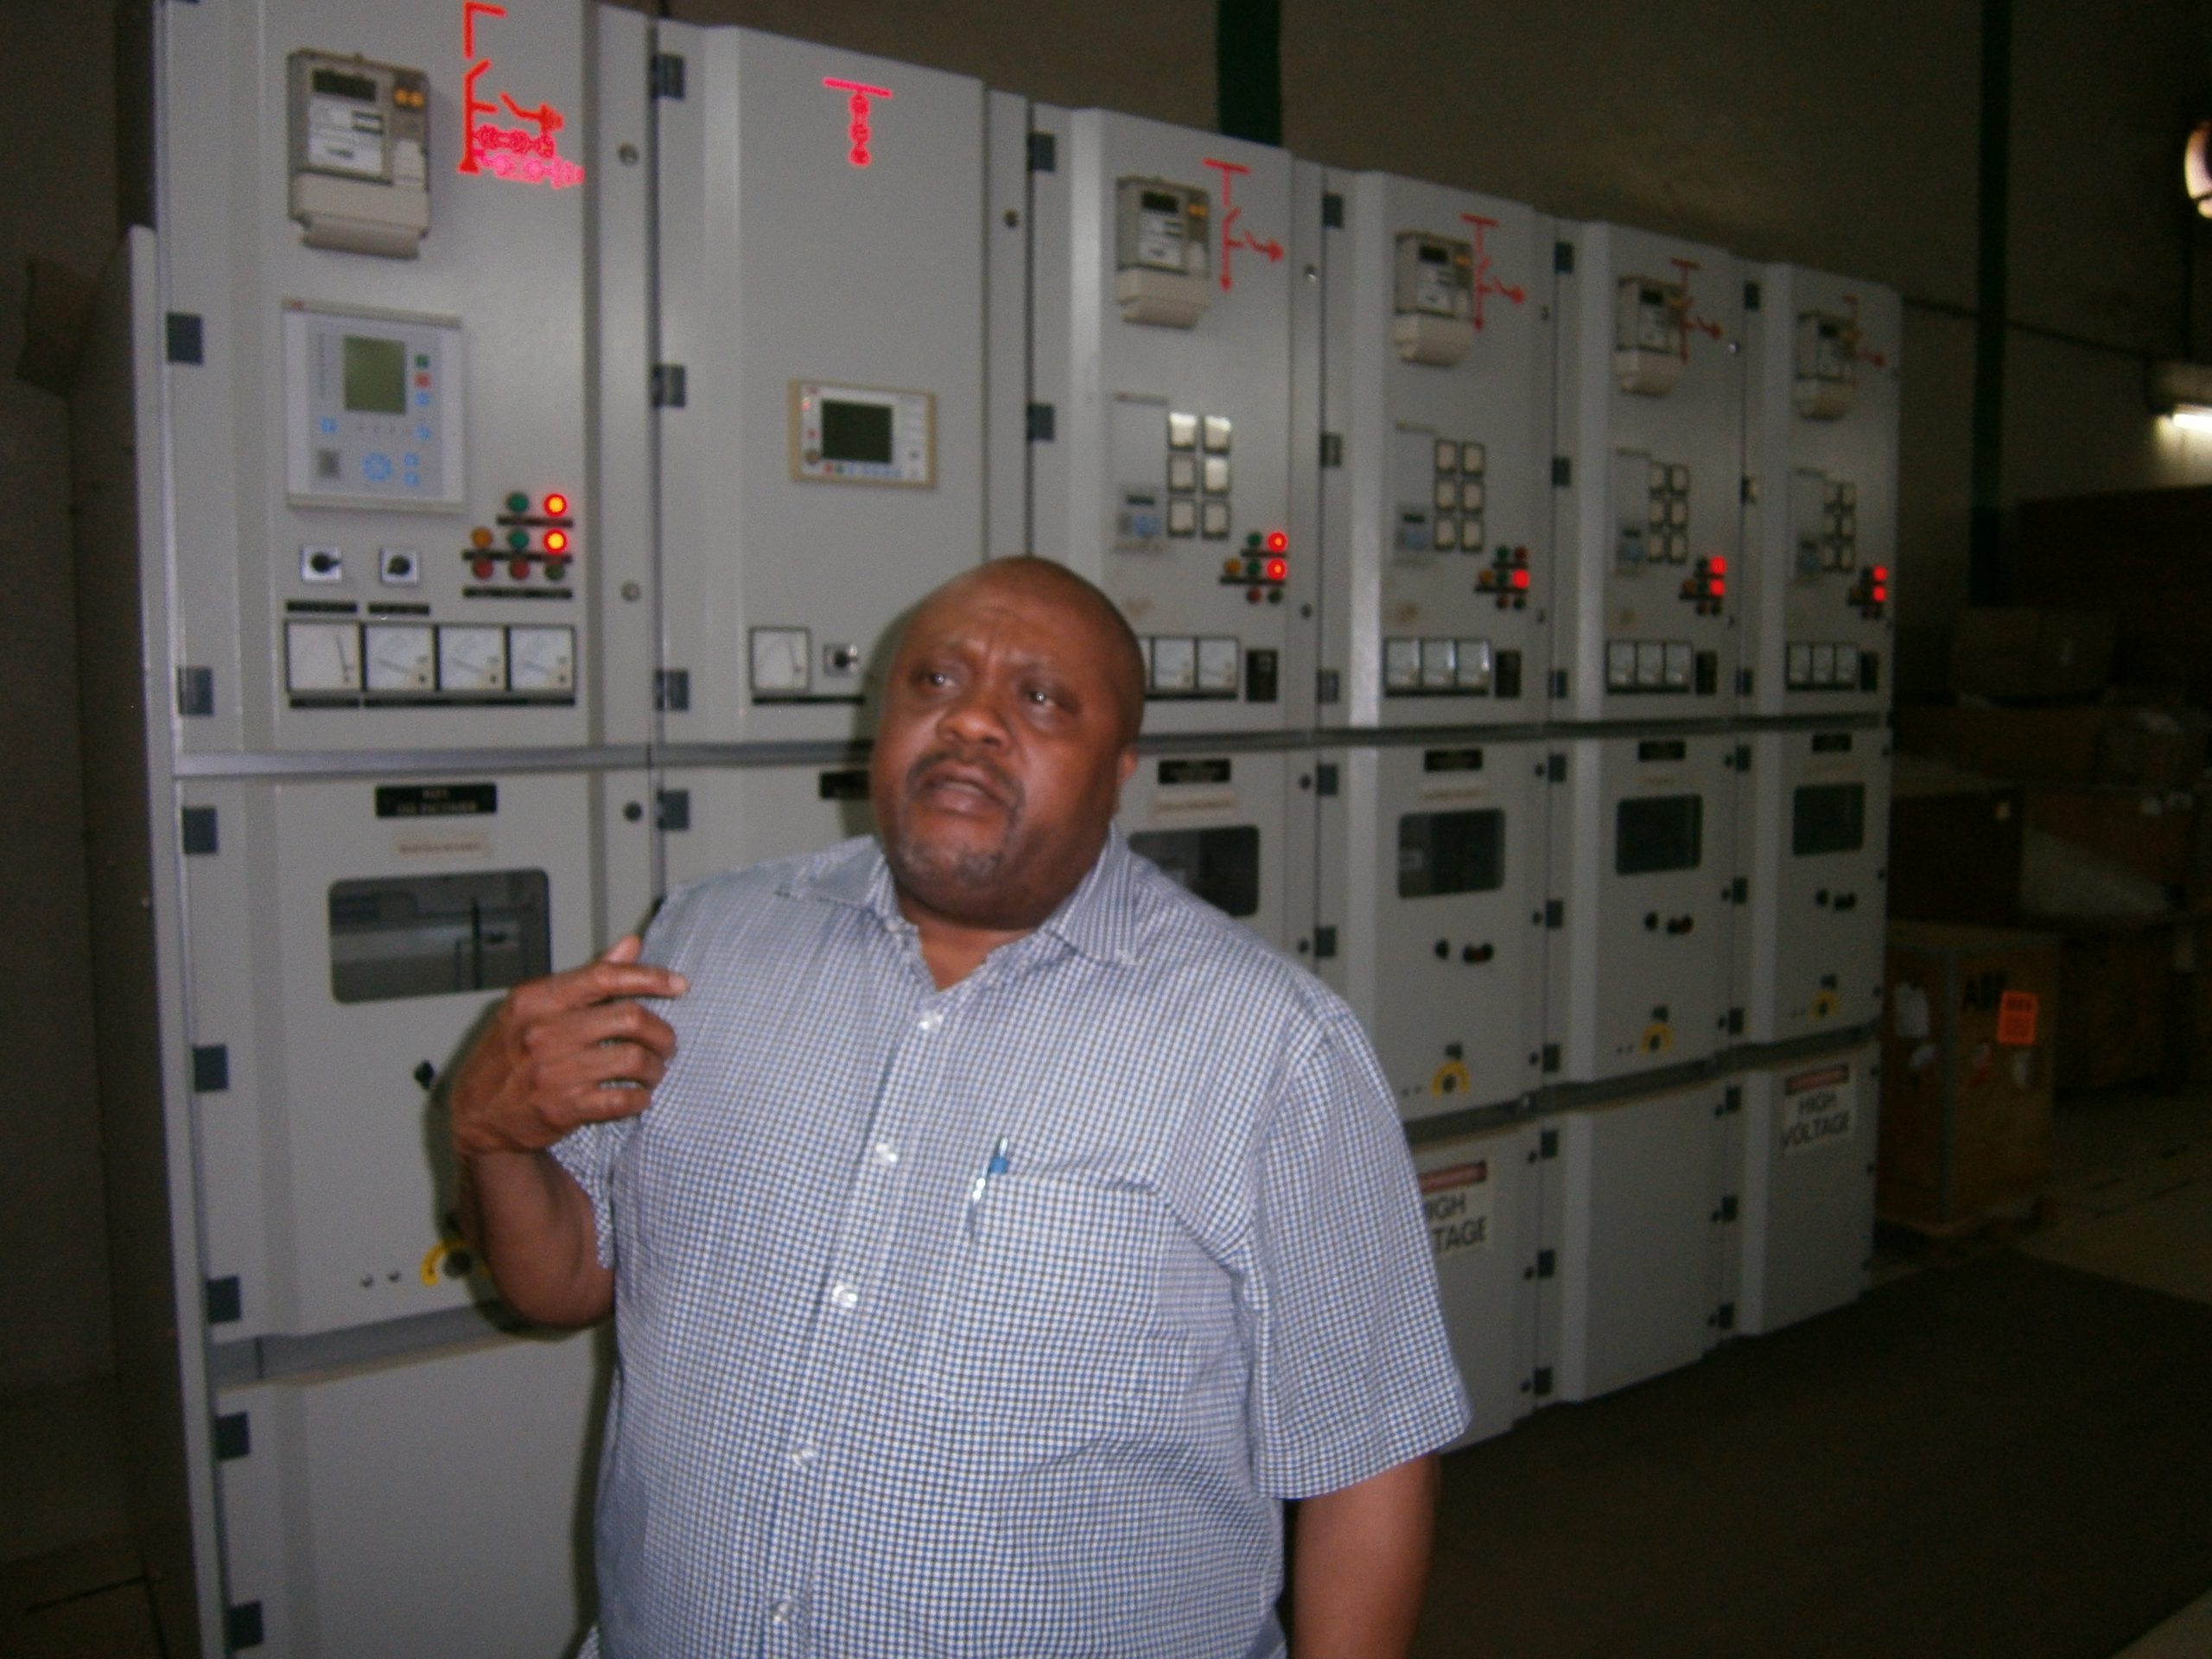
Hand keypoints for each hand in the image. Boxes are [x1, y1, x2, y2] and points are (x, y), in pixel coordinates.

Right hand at [448, 935, 688, 1157]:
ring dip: (655, 1068)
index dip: (651, 978)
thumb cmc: (511, 1053)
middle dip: (661, 1032)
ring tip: (653, 1071)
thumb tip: (631, 944)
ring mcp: (553, 1071)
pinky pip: (623, 1100)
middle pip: (630, 1018)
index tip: (680, 985)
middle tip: (666, 1043)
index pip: (605, 976)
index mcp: (536, 999)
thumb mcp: (535, 1007)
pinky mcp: (563, 1108)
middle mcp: (544, 1031)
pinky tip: (637, 1096)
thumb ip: (587, 978)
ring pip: (633, 1060)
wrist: (477, 1114)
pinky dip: (640, 1098)